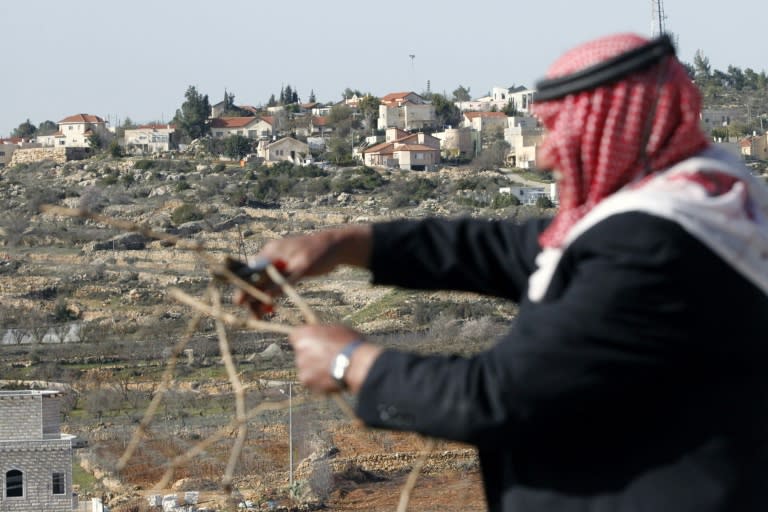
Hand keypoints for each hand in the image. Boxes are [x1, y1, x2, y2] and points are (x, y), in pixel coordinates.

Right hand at [235, 225, 371, 316]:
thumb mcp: (301, 268)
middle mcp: (271, 256)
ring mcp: (278, 262)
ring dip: (261, 298)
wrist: (337, 246)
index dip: (244, 288)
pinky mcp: (286, 269)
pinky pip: (273, 284)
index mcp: (271, 251)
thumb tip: (264, 295)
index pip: (251, 271)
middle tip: (254, 316)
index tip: (239, 303)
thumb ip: (282, 281)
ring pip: (263, 283)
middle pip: (255, 279)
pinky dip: (271, 295)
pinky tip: (271, 308)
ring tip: (261, 316)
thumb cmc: (320, 253)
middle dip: (252, 297)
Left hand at [289, 324, 381, 393]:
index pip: (296, 336)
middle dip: (311, 355)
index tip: (314, 343)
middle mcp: (299, 350)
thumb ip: (323, 333)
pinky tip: (331, 379)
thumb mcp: (337, 330)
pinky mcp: (306, 382)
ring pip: (306, 368)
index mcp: (304, 334)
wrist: (355, 364)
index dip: (306, 340)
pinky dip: (318, 381)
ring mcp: (302, 367)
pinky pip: (311, 381)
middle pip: (301, 353)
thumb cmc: (349, 344)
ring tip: (332, 369)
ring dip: (315, 369)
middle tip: (326, 357)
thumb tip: (322, 336)